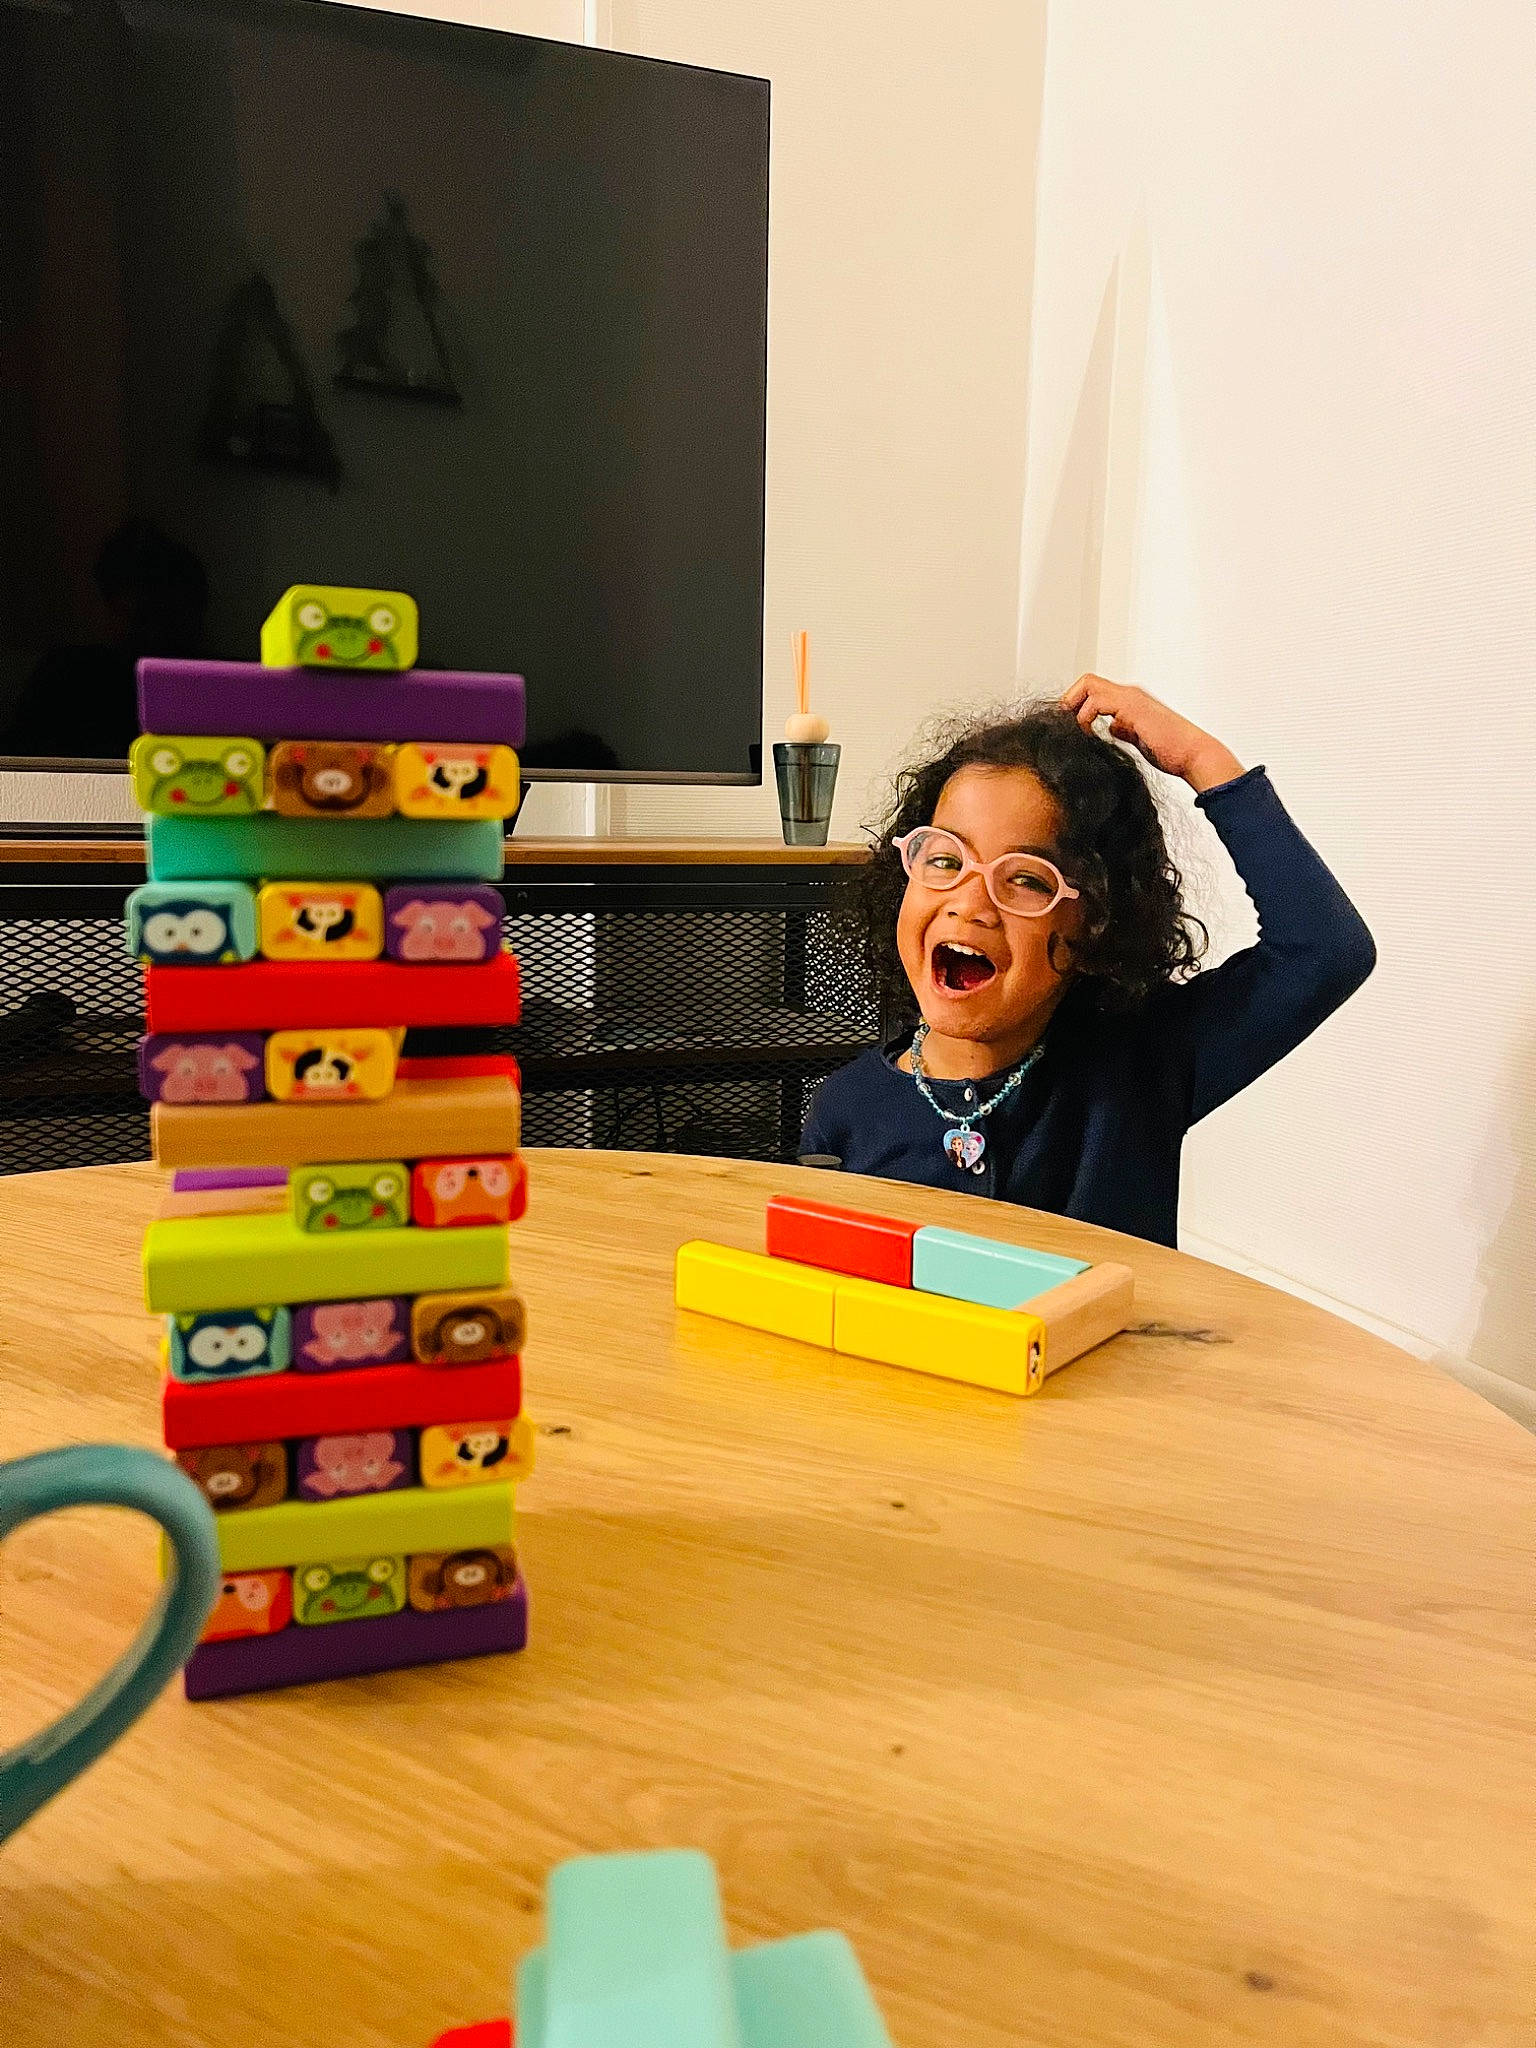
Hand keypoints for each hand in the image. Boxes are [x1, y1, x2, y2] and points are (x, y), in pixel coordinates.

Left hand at [1060, 675, 1244, 792]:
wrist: (1192, 755)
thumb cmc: (1171, 750)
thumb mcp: (1137, 738)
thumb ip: (1122, 729)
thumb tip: (1108, 729)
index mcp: (1129, 700)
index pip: (1092, 689)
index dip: (1076, 704)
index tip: (1069, 726)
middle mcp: (1129, 694)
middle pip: (1086, 681)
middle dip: (1069, 701)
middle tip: (1065, 726)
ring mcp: (1131, 698)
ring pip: (1088, 685)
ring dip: (1075, 707)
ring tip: (1076, 731)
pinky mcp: (1132, 708)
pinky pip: (1096, 702)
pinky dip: (1086, 717)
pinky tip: (1089, 735)